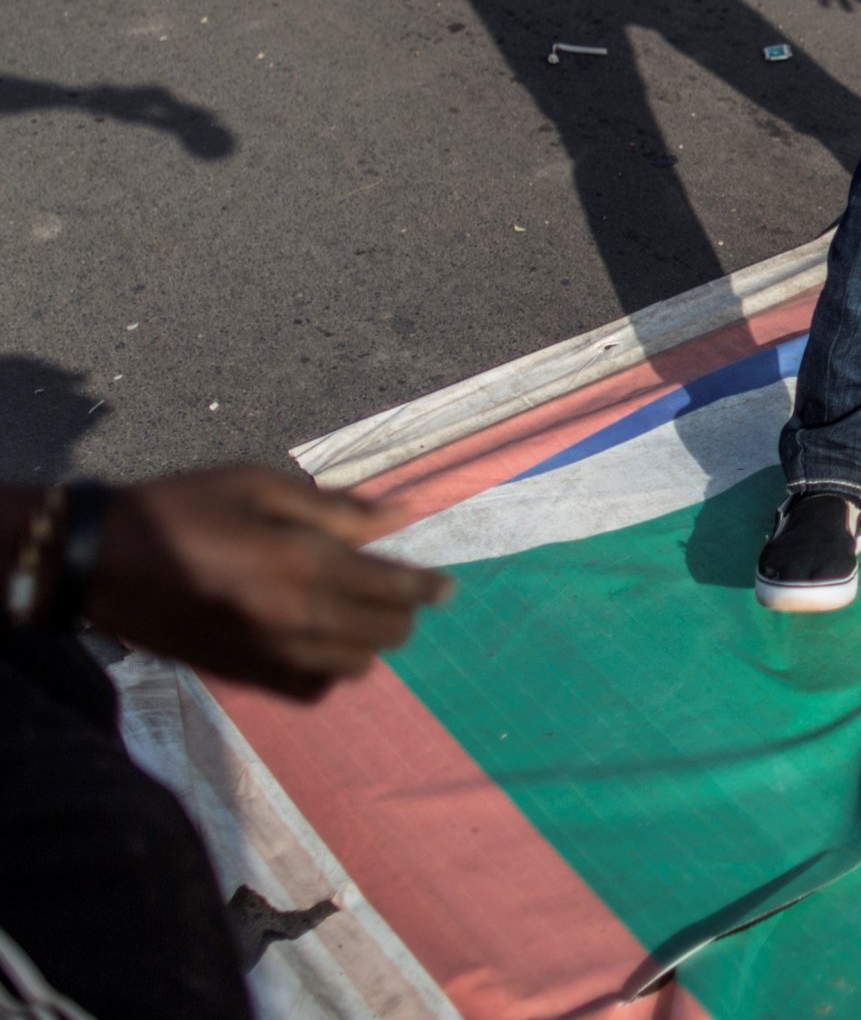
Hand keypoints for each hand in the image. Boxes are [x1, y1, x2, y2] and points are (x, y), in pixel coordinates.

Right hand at [84, 464, 451, 701]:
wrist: (100, 561)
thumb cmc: (183, 508)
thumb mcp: (260, 486)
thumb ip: (336, 507)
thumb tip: (401, 513)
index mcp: (303, 563)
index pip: (394, 586)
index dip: (429, 586)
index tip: (446, 585)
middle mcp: (294, 617)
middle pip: (385, 633)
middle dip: (401, 610)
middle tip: (392, 587)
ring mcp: (268, 654)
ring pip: (354, 666)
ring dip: (367, 641)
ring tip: (353, 611)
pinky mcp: (242, 676)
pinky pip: (311, 689)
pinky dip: (327, 670)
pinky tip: (317, 641)